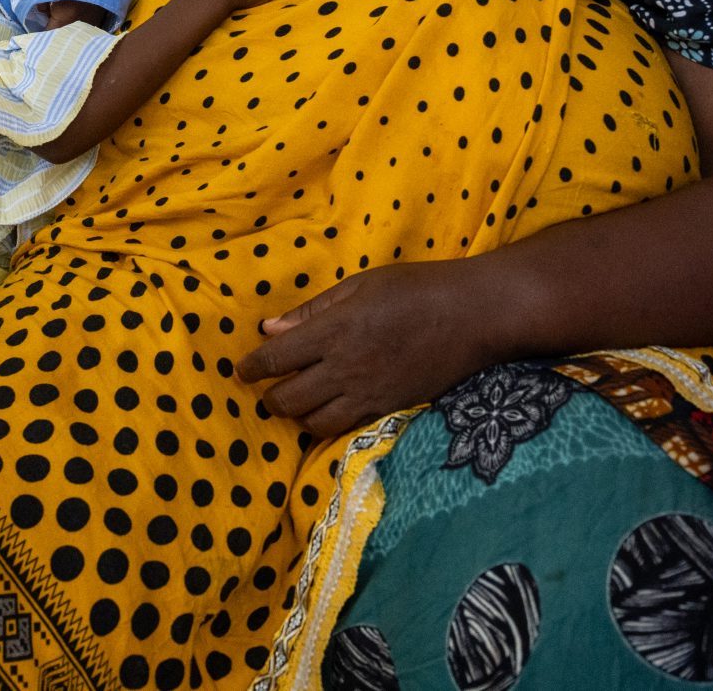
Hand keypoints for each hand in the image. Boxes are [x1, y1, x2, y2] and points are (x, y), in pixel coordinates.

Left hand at [238, 261, 508, 438]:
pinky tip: (327, 410)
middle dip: (270, 397)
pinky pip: (346, 427)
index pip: (277, 358)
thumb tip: (270, 329)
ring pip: (315, 422)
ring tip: (296, 402)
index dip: (252, 367)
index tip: (241, 370)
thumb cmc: (414, 288)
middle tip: (267, 389)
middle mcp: (345, 368)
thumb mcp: (360, 286)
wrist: (471, 316)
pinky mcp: (388, 408)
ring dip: (298, 415)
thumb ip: (313, 311)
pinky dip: (328, 423)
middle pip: (289, 399)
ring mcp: (368, 393)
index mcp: (334, 330)